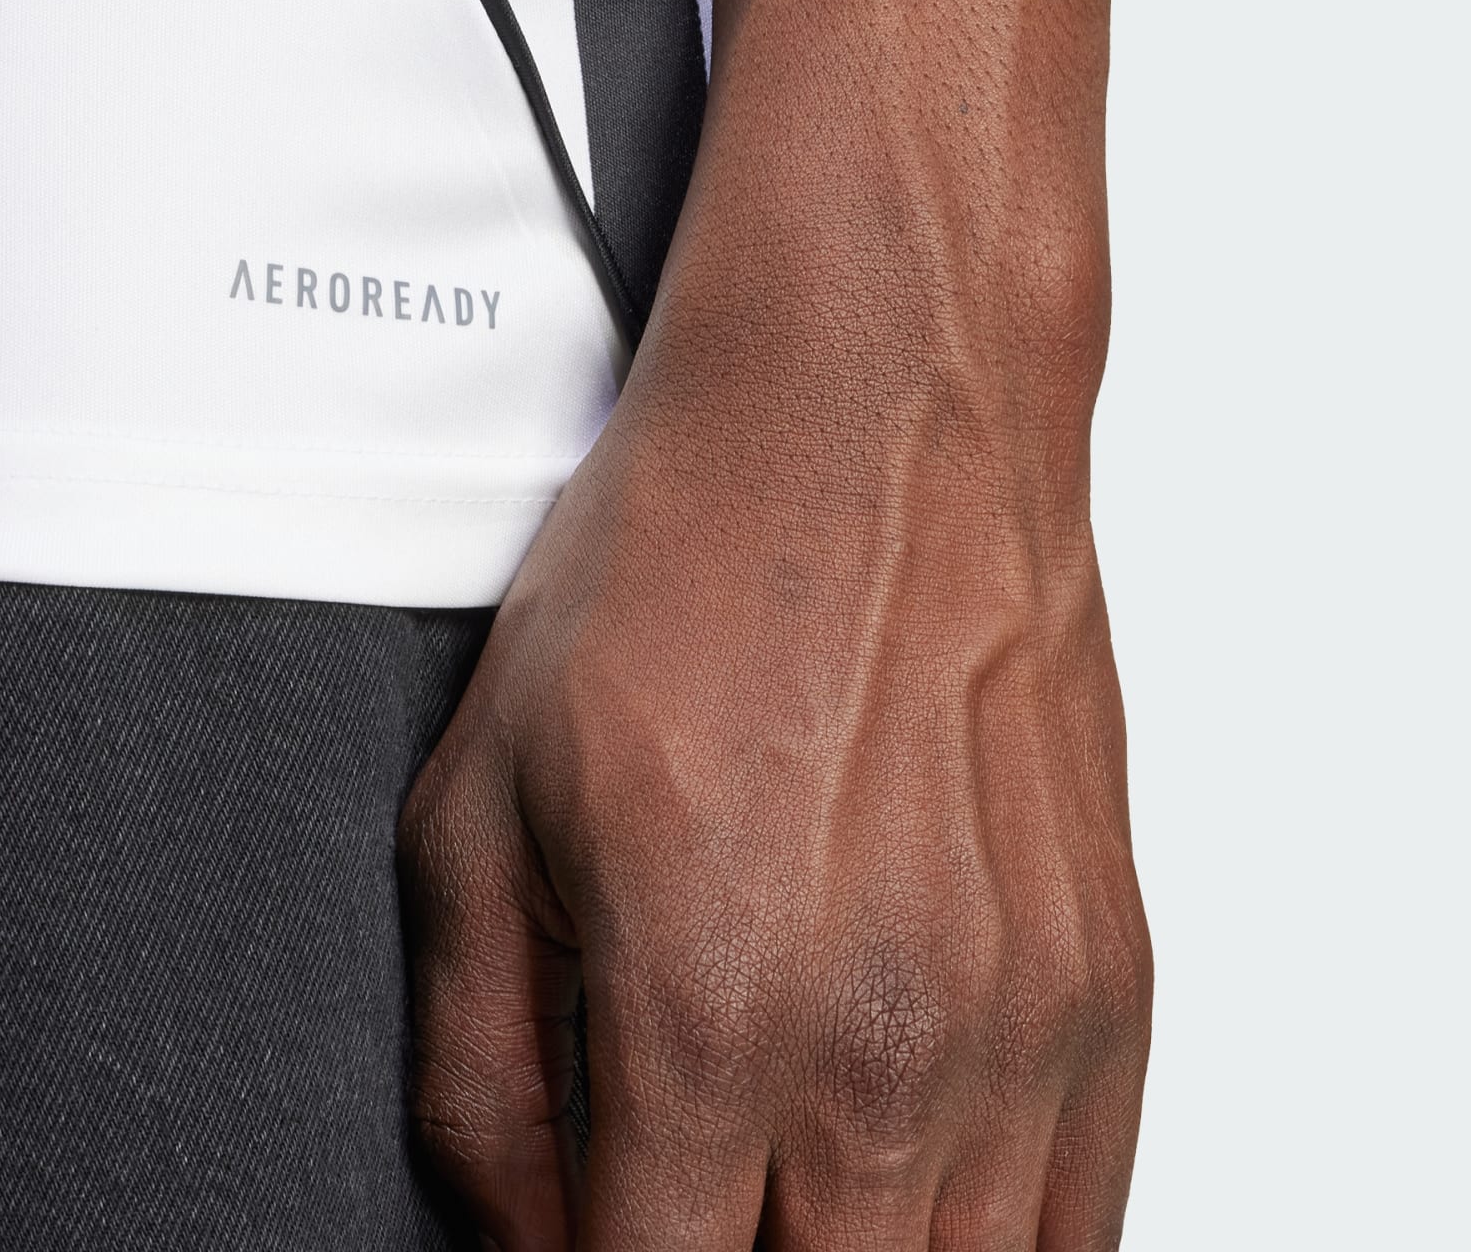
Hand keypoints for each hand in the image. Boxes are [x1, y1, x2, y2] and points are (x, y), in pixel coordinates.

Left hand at [398, 252, 1150, 1247]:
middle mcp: (883, 1051)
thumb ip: (474, 1066)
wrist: (870, 413)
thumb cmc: (678, 570)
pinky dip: (985, 1239)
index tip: (587, 1235)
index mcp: (704, 1014)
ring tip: (781, 1184)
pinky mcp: (1107, 982)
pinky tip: (905, 1178)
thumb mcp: (479, 800)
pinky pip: (1077, 1220)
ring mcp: (1021, 1026)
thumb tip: (510, 1231)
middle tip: (682, 1187)